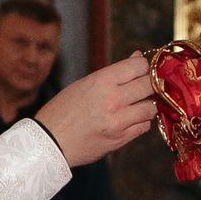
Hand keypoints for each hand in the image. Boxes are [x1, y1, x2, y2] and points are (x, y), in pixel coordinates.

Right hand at [34, 53, 155, 166]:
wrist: (50, 142)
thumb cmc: (63, 110)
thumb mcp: (84, 84)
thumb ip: (113, 73)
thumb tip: (137, 58)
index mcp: (101, 81)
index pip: (139, 66)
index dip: (144, 67)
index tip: (143, 71)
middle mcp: (112, 99)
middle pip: (149, 86)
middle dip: (150, 85)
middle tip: (145, 87)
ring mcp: (118, 121)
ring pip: (150, 108)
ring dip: (147, 106)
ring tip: (137, 105)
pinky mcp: (120, 139)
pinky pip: (143, 127)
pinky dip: (141, 122)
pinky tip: (131, 120)